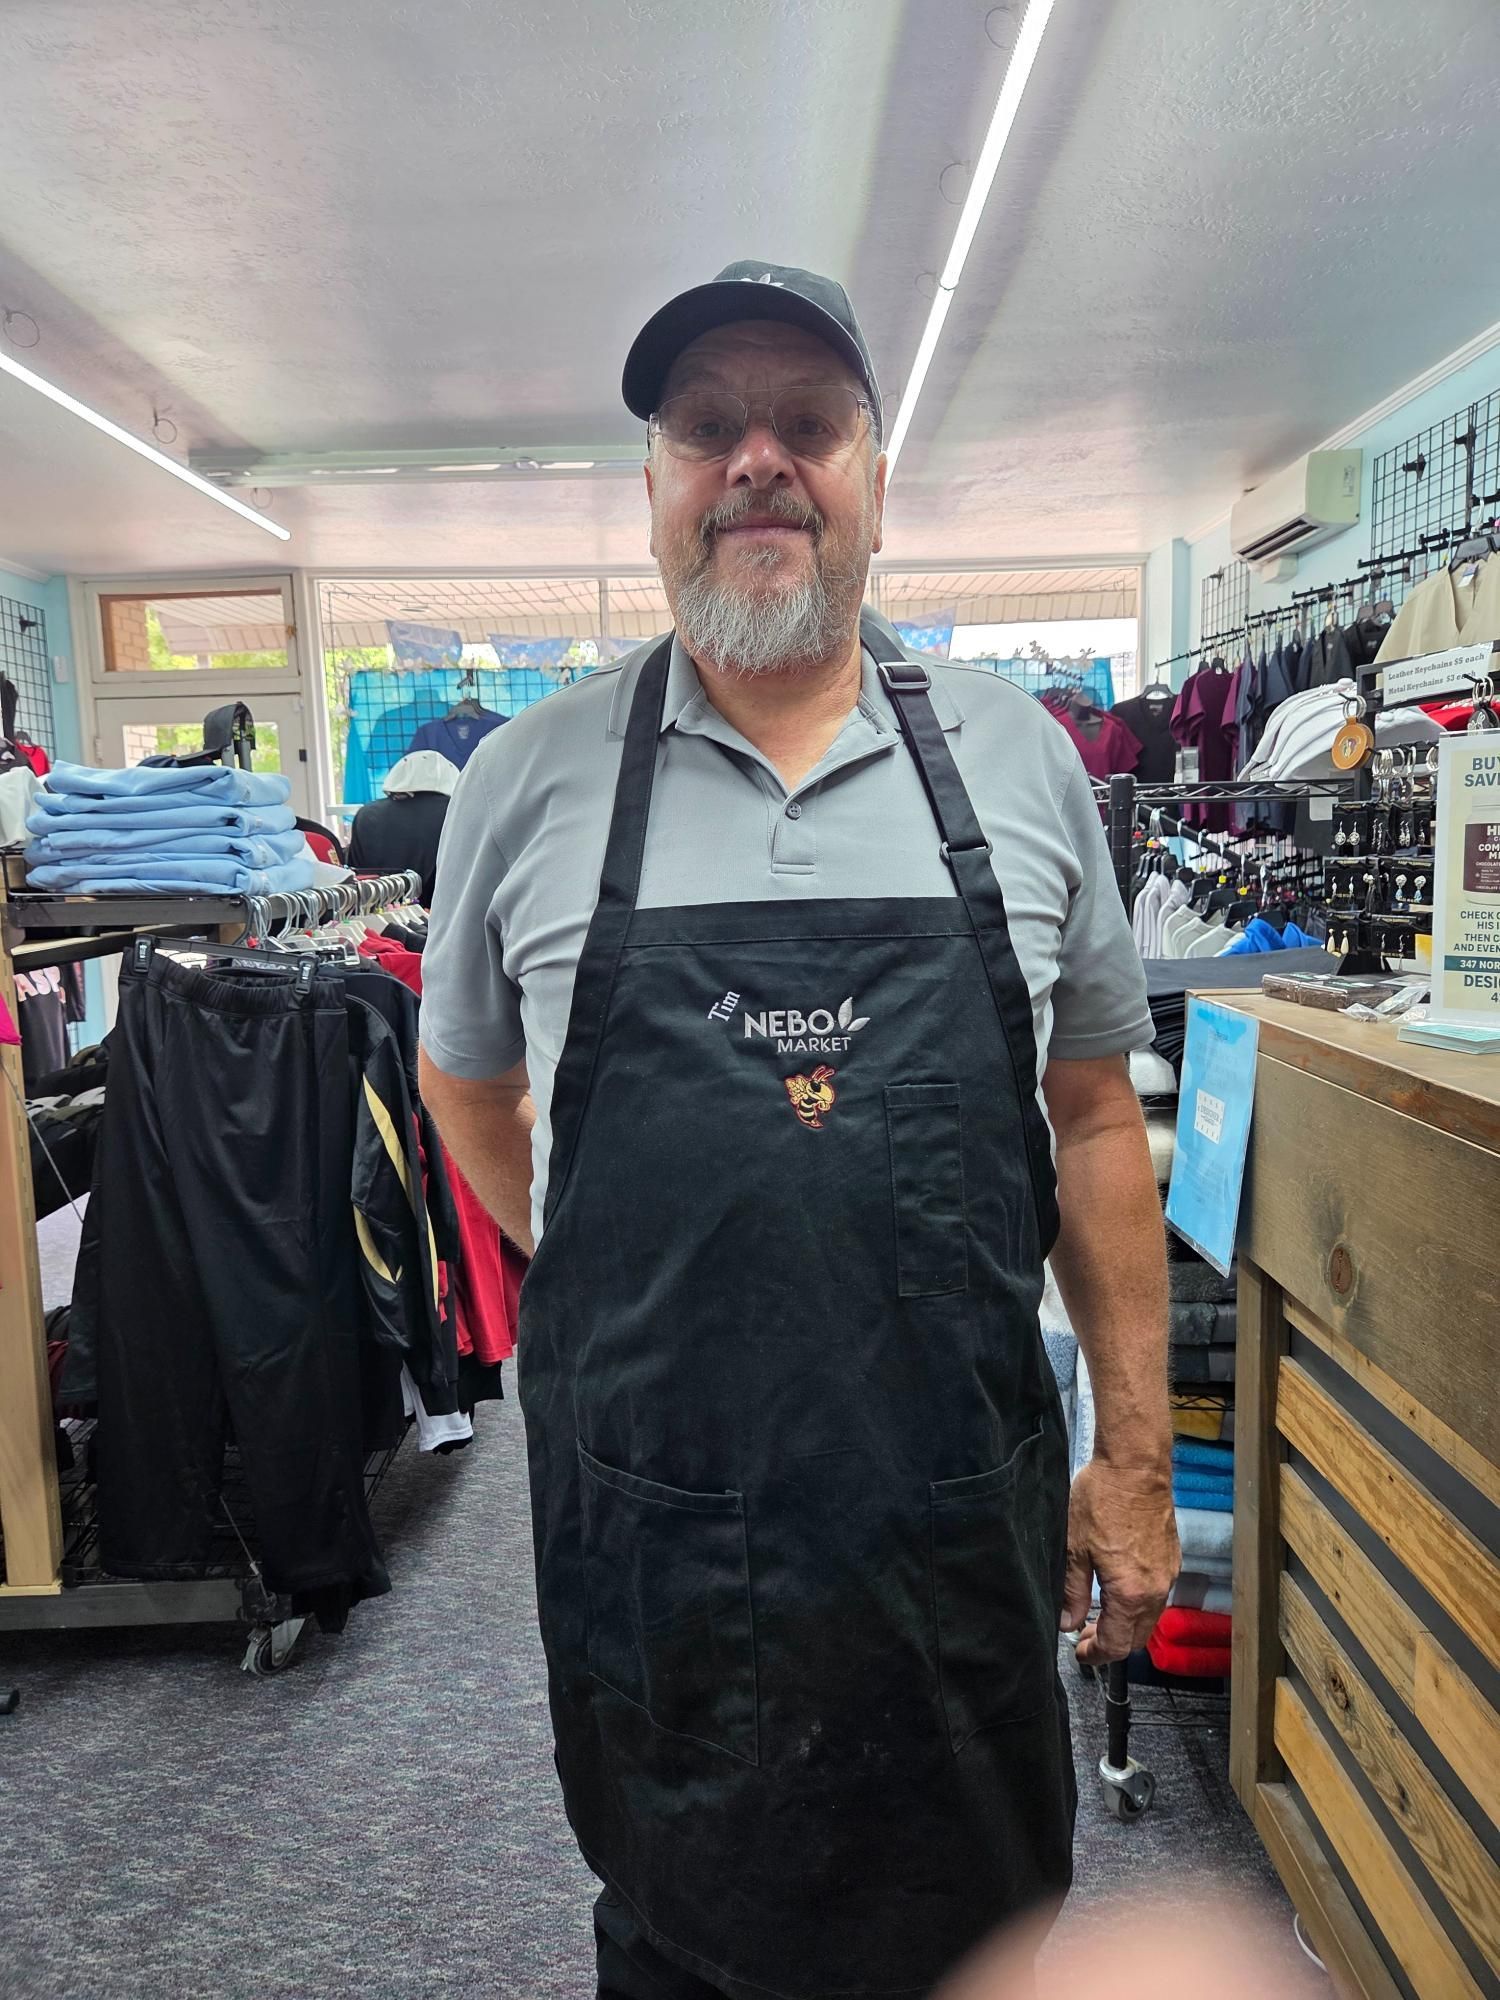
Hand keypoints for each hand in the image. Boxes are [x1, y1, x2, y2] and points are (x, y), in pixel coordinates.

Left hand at [1059, 1455, 1178, 1667]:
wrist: (1135, 1466)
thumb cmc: (1102, 1501)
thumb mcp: (1074, 1547)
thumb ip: (1070, 1590)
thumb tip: (1066, 1622)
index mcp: (1130, 1593)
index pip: (1117, 1643)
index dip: (1096, 1655)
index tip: (1079, 1654)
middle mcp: (1155, 1589)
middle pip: (1137, 1637)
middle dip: (1111, 1644)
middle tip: (1084, 1637)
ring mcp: (1167, 1574)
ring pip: (1149, 1618)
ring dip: (1125, 1625)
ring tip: (1097, 1616)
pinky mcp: (1171, 1558)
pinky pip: (1157, 1596)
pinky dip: (1138, 1605)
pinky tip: (1117, 1592)